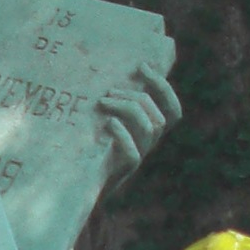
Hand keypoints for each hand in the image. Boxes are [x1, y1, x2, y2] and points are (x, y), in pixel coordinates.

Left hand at [95, 65, 180, 190]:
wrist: (76, 183)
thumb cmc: (87, 145)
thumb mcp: (103, 120)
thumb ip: (112, 101)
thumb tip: (109, 68)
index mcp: (148, 131)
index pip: (173, 111)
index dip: (163, 88)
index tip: (142, 66)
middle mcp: (147, 145)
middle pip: (159, 118)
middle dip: (137, 97)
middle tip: (109, 90)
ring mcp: (137, 158)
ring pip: (150, 129)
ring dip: (128, 108)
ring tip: (103, 102)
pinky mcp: (122, 171)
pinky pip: (133, 153)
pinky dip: (123, 134)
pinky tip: (108, 124)